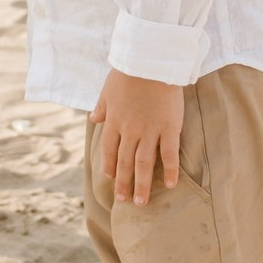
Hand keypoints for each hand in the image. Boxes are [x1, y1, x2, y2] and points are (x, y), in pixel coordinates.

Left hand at [89, 69, 183, 205]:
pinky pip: (169, 154)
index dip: (110, 165)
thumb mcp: (108, 88)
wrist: (151, 60)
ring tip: (141, 202)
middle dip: (123, 183)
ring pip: (144, 164)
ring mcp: (150, 131)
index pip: (110, 150)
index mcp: (114, 121)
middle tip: (124, 201)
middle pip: (125, 162)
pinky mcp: (169, 128)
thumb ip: (101, 106)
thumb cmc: (129, 71)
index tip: (111, 178)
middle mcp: (130, 131)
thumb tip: (93, 119)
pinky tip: (170, 184)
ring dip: (141, 185)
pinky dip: (169, 170)